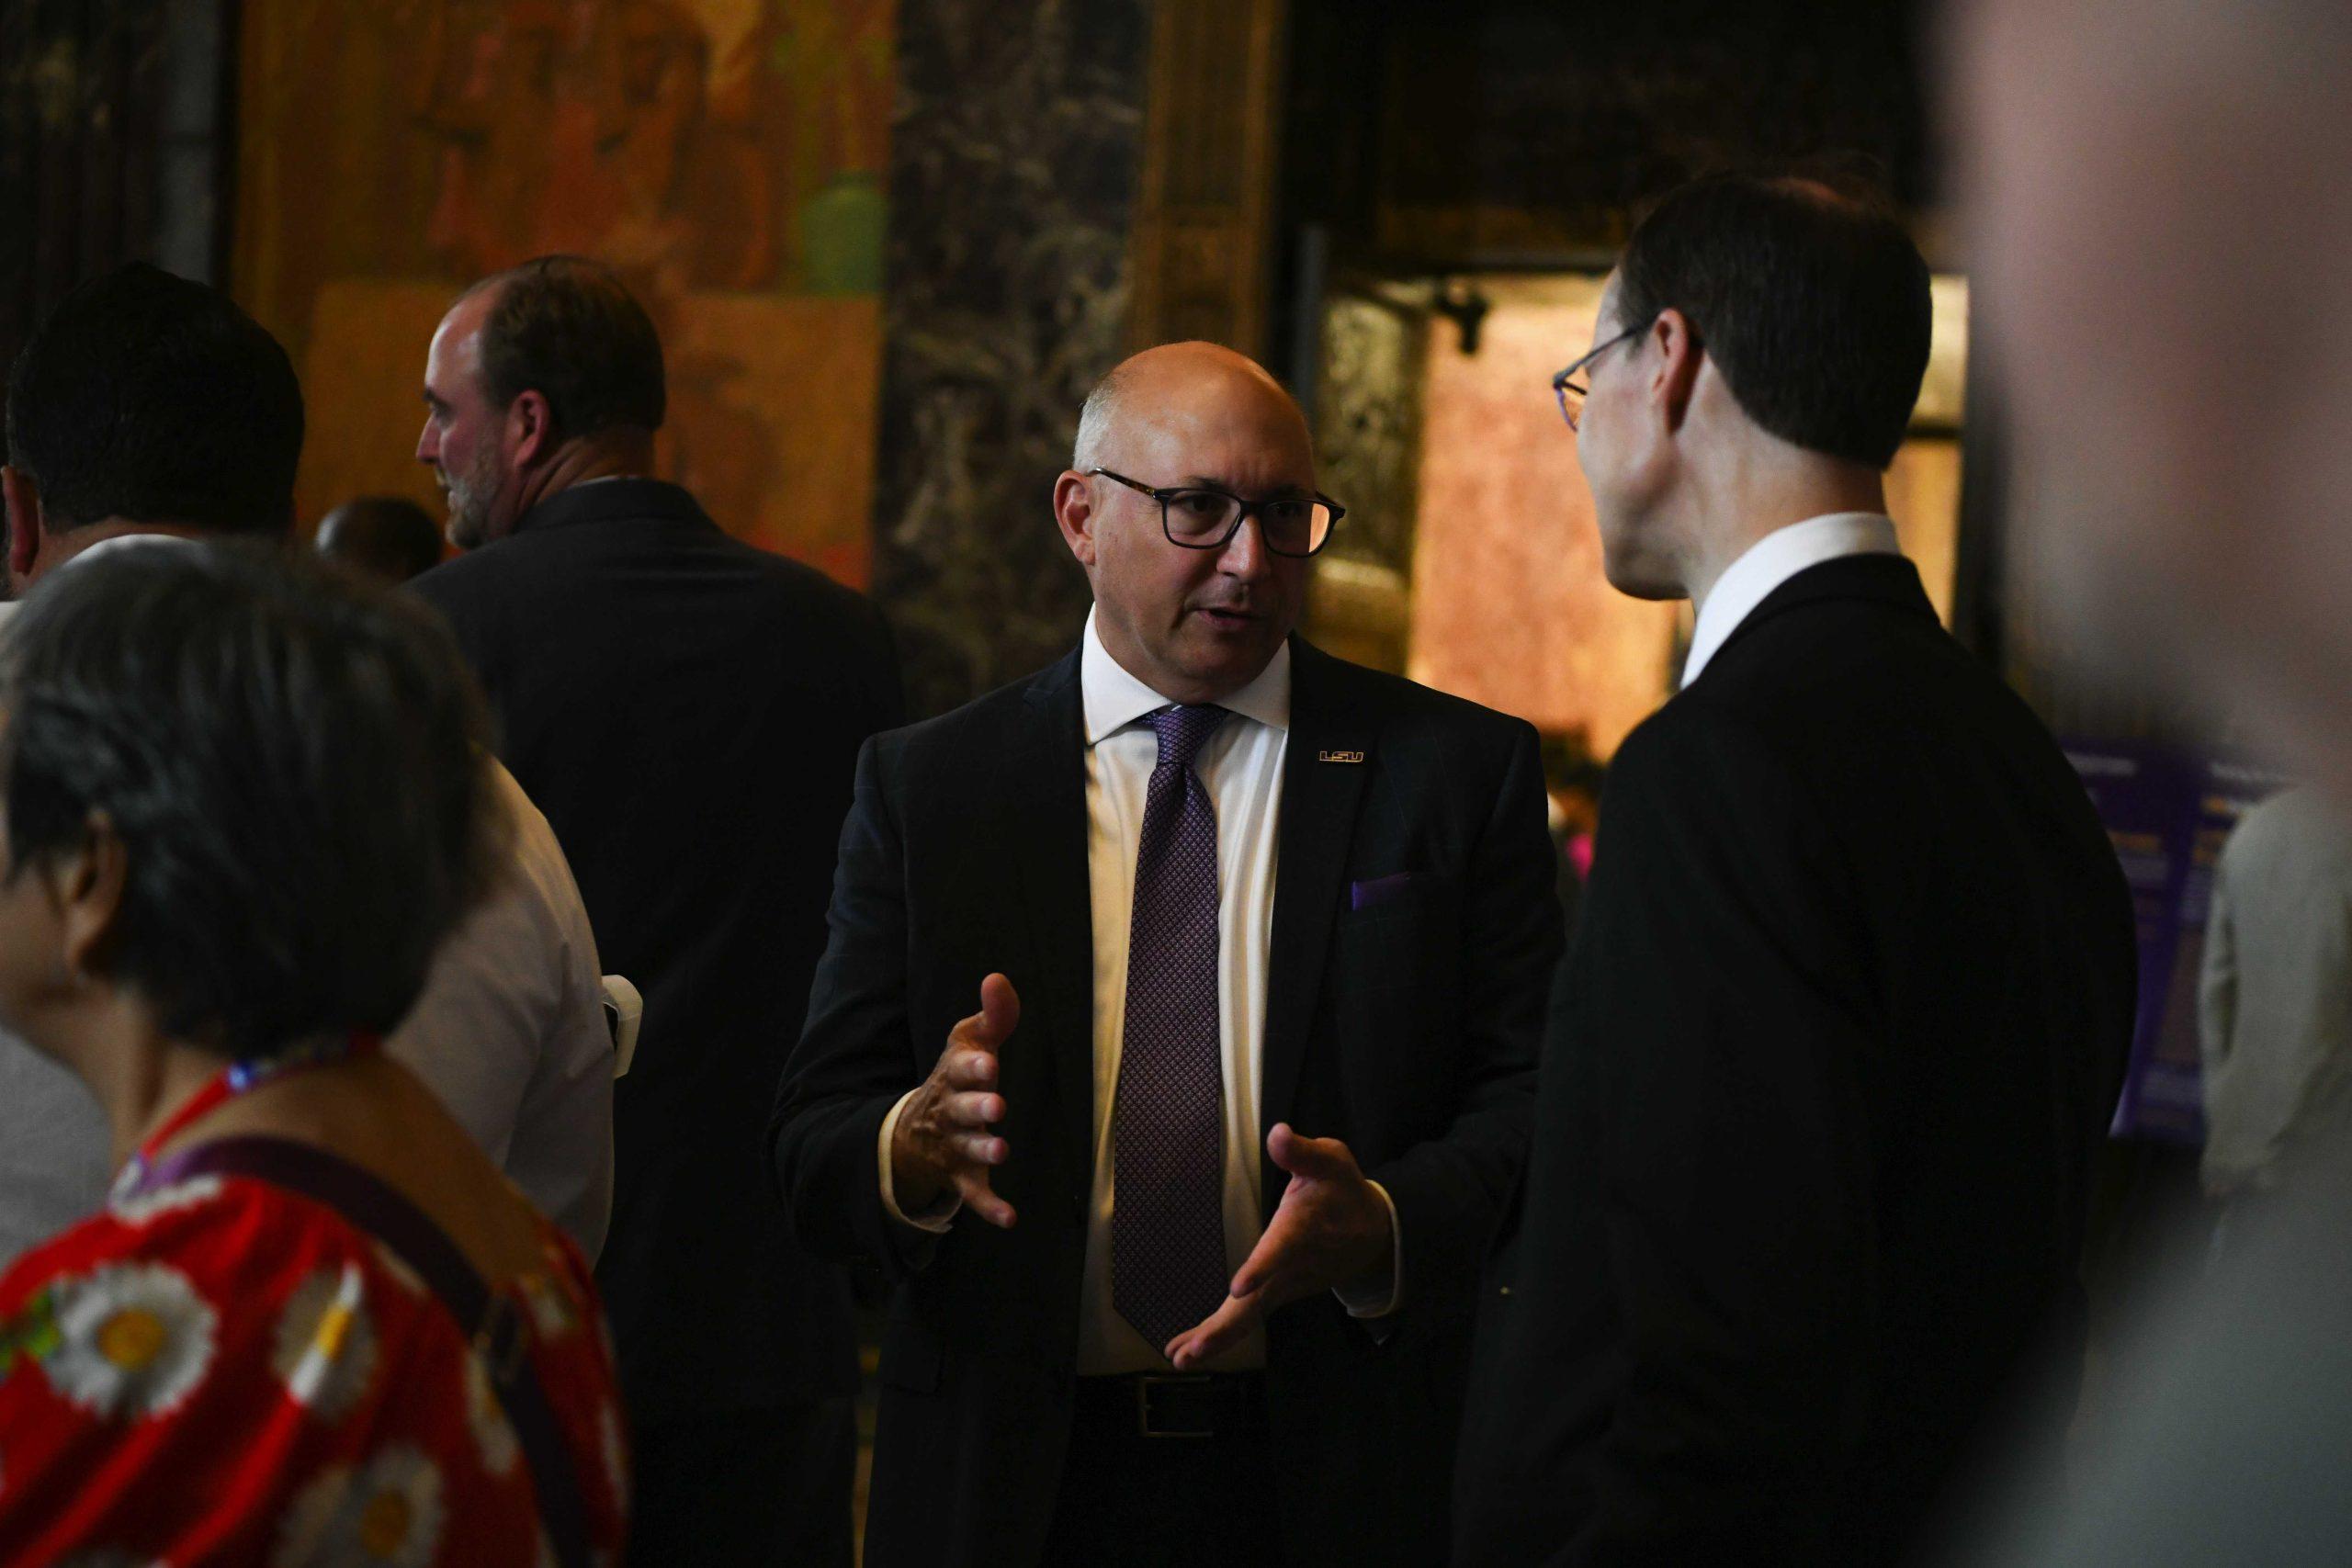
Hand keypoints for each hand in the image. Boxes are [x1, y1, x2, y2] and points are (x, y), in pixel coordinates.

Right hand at [888, 973, 1019, 1227]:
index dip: (974, 1067)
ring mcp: (955, 1147)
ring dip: (984, 1152)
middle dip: (978, 1108)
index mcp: (954, 1077)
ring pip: (968, 1151)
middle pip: (963, 1111)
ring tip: (1002, 1151)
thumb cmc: (958, 1077)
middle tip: (997, 1106)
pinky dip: (990, 1208)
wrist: (916, 1130)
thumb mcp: (968, 1043)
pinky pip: (974, 1196)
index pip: (960, 1069)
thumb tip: (998, 978)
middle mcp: (952, 1112)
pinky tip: (1011, 1219)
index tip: (989, 1062)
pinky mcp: (963, 1177)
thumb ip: (992, 1015)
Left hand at [1164, 1124, 1392, 1368]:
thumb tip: (1278, 1133)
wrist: (1373, 1232)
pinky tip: (1189, 1348)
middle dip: (1226, 1327)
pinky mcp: (1279, 1294)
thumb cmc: (1343, 1190)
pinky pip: (1248, 1318)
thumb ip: (1302, 1151)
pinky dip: (1221, 1334)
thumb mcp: (1331, 1159)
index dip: (1262, 1267)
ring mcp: (1285, 1286)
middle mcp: (1292, 1267)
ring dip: (1216, 1337)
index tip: (1240, 1286)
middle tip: (1194, 1350)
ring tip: (1180, 1355)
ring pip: (1249, 1317)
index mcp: (1301, 1231)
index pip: (1281, 1250)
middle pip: (1257, 1303)